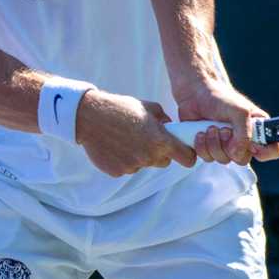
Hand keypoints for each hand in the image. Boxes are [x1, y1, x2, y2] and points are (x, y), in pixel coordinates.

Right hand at [75, 90, 196, 177]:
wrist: (90, 116)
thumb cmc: (121, 108)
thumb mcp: (148, 107)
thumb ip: (164, 120)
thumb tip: (171, 127)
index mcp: (161, 141)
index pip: (187, 159)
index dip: (187, 155)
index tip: (183, 151)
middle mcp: (149, 157)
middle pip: (164, 162)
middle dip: (159, 153)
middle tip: (146, 138)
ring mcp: (133, 166)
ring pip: (144, 164)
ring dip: (139, 155)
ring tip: (125, 138)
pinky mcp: (118, 172)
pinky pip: (127, 168)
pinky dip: (123, 159)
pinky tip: (114, 145)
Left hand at [173, 81, 278, 163]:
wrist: (193, 93)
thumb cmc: (219, 97)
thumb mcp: (239, 111)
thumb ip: (244, 133)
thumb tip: (237, 154)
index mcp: (258, 129)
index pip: (274, 150)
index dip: (266, 152)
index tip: (252, 146)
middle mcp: (243, 140)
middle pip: (243, 159)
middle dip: (230, 146)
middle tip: (223, 130)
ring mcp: (225, 146)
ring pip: (223, 160)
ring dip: (214, 144)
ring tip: (209, 127)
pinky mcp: (208, 148)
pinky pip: (207, 158)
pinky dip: (202, 146)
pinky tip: (199, 133)